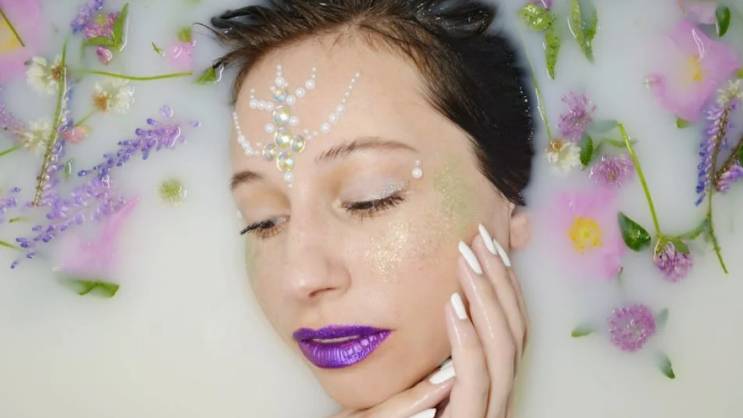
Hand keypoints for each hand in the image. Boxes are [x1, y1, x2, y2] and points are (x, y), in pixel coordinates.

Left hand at [331, 223, 527, 417]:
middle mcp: (494, 398)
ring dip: (487, 298)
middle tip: (480, 238)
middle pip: (515, 332)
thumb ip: (433, 346)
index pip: (510, 328)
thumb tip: (442, 293)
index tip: (486, 243)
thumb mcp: (410, 374)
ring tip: (467, 260)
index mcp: (487, 383)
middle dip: (500, 280)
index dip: (504, 284)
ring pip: (505, 351)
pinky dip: (469, 339)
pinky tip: (453, 305)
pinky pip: (475, 380)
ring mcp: (485, 414)